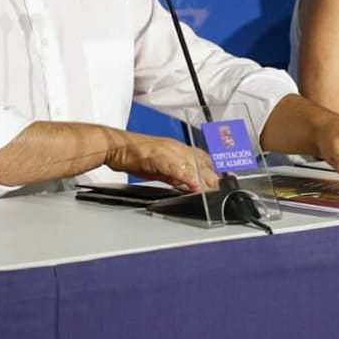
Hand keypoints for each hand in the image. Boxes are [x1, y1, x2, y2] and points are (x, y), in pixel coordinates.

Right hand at [104, 135, 221, 192]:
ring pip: (192, 165)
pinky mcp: (158, 157)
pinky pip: (175, 168)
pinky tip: (193, 185)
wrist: (116, 146)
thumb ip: (175, 176)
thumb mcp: (160, 167)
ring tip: (211, 191)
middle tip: (221, 191)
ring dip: (203, 179)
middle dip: (212, 178)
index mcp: (177, 149)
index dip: (214, 170)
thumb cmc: (134, 154)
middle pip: (201, 162)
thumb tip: (189, 186)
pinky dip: (186, 177)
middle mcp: (176, 148)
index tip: (222, 182)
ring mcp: (168, 151)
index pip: (203, 158)